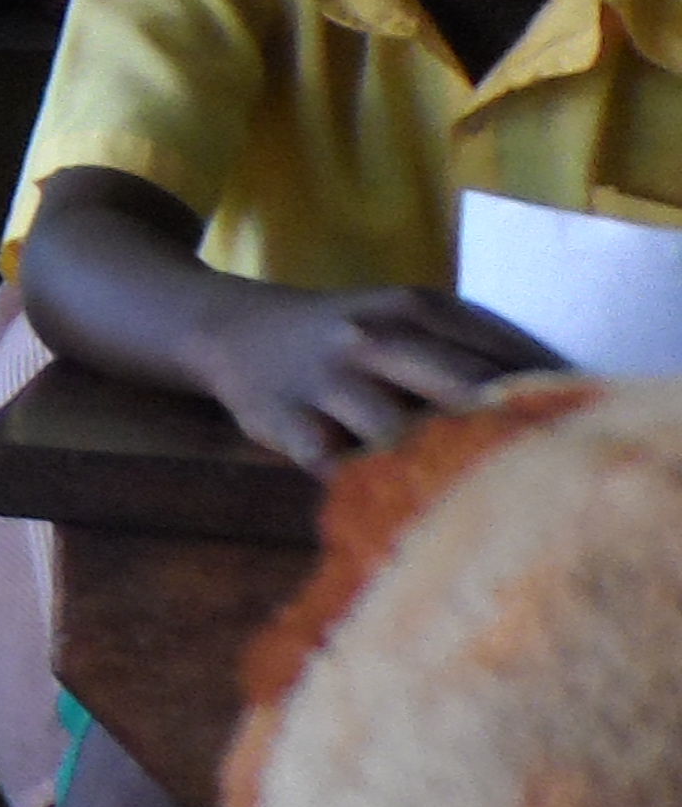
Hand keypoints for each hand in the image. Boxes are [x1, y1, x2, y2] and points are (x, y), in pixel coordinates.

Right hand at [203, 286, 559, 469]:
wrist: (232, 329)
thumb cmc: (344, 334)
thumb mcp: (400, 315)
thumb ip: (464, 348)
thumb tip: (557, 401)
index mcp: (412, 308)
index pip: (497, 351)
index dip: (540, 391)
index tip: (576, 428)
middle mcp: (372, 338)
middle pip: (453, 383)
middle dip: (498, 423)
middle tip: (538, 462)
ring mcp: (326, 378)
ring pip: (389, 424)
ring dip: (429, 460)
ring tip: (467, 493)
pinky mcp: (284, 418)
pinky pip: (327, 458)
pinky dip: (359, 481)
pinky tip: (384, 498)